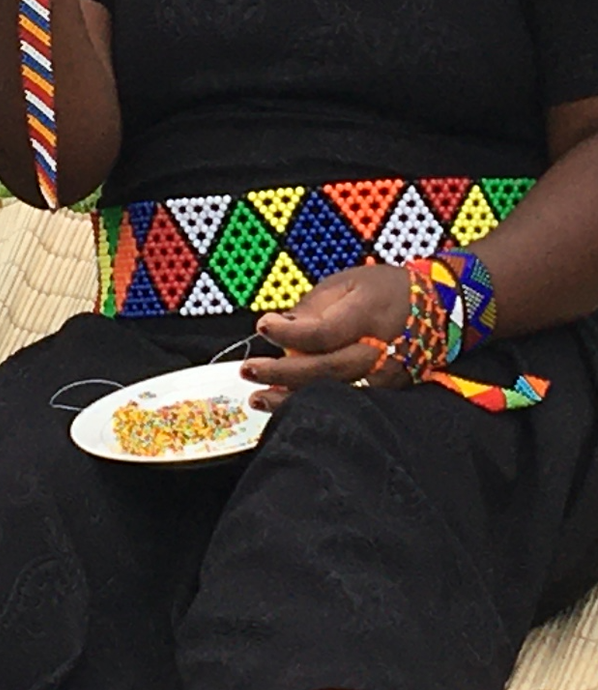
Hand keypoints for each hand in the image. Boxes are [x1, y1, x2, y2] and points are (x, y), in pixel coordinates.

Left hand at [241, 264, 413, 408]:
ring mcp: (385, 374)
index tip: (263, 326)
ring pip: (334, 393)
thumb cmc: (385, 290)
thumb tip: (281, 326)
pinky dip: (314, 402)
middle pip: (326, 369)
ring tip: (258, 399)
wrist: (440, 307)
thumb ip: (313, 306)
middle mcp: (379, 349)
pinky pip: (346, 399)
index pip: (323, 331)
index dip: (289, 333)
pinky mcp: (387, 390)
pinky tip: (286, 406)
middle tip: (248, 371)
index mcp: (368, 315)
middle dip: (282, 374)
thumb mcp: (347, 283)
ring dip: (292, 398)